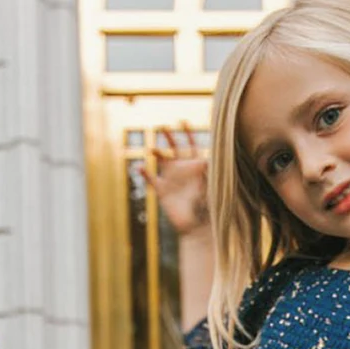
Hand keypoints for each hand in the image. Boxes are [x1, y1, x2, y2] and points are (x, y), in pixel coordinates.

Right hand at [137, 121, 209, 236]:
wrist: (197, 227)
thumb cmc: (208, 209)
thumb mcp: (210, 188)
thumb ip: (208, 174)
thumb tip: (207, 161)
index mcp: (195, 167)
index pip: (192, 145)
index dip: (188, 134)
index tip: (183, 122)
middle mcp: (182, 170)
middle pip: (175, 148)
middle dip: (170, 137)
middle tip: (163, 126)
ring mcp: (171, 179)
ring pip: (161, 160)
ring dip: (156, 152)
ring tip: (150, 148)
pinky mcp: (162, 191)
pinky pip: (150, 179)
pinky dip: (144, 173)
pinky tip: (139, 166)